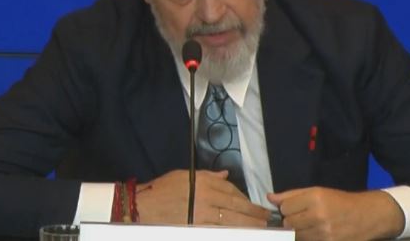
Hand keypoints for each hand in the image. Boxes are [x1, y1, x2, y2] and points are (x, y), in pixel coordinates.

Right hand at [136, 169, 269, 226]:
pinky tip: (239, 234)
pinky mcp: (197, 227)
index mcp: (205, 183)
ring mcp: (203, 215)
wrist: (144, 206)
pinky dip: (231, 233)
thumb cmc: (163, 189)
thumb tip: (226, 175)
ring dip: (248, 225)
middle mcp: (207, 197)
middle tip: (266, 219)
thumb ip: (208, 176)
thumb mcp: (185, 176)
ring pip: (231, 221)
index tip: (255, 206)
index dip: (246, 199)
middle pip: (237, 206)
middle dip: (253, 213)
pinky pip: (219, 231)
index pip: (232, 191)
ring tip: (259, 229)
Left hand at [267, 187, 403, 240]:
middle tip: (303, 218)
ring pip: (296, 237)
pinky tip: (316, 233)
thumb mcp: (318, 191)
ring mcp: (324, 233)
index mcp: (315, 198)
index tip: (295, 208)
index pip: (285, 207)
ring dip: (299, 232)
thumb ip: (292, 195)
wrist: (367, 216)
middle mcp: (319, 215)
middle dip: (292, 221)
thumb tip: (270, 197)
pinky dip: (309, 239)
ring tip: (311, 225)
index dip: (287, 208)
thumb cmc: (340, 201)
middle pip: (288, 224)